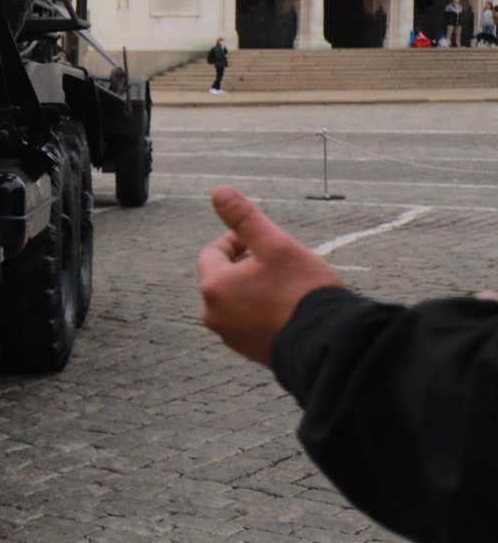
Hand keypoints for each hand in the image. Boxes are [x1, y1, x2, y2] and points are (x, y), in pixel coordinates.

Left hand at [197, 187, 342, 365]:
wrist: (328, 344)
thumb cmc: (302, 291)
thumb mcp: (275, 245)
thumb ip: (244, 218)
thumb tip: (218, 190)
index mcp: (214, 286)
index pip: (214, 251)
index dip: (239, 240)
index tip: (267, 242)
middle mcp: (213, 314)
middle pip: (225, 276)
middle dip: (249, 265)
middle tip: (282, 264)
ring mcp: (230, 335)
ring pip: (238, 299)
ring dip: (256, 288)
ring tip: (289, 287)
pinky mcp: (249, 351)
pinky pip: (250, 321)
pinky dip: (263, 311)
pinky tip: (291, 309)